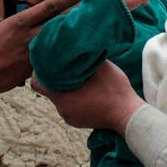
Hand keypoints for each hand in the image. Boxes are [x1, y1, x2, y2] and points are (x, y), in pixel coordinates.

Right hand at [0, 0, 88, 91]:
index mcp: (21, 22)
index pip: (49, 6)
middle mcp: (31, 35)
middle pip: (61, 22)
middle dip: (80, 13)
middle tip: (99, 4)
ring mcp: (36, 52)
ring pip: (61, 40)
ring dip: (77, 33)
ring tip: (96, 25)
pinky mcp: (36, 68)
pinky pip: (56, 59)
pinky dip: (69, 55)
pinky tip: (84, 53)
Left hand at [29, 61, 143, 132]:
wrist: (129, 116)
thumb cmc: (115, 91)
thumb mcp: (100, 67)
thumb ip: (83, 57)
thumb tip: (74, 44)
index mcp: (62, 97)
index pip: (36, 84)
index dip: (39, 72)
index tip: (48, 62)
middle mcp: (62, 109)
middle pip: (50, 90)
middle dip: (56, 78)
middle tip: (66, 66)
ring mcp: (69, 118)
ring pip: (61, 98)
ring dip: (67, 88)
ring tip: (80, 78)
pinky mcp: (77, 121)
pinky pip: (69, 106)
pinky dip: (74, 98)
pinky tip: (87, 91)